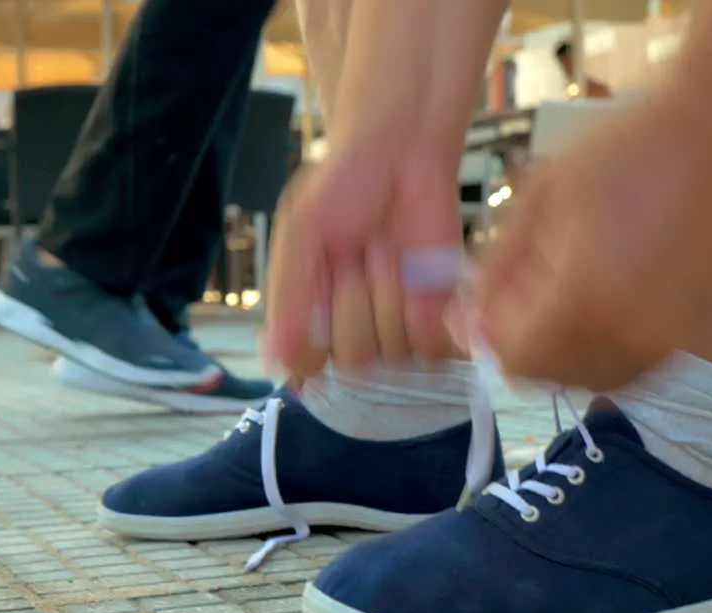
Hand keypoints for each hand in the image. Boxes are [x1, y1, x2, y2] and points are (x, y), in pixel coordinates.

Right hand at [264, 141, 464, 382]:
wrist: (403, 150)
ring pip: (394, 353)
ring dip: (392, 298)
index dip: (318, 335)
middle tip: (357, 256)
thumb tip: (273, 362)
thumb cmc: (343, 183)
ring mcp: (395, 324)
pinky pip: (434, 347)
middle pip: (355, 360)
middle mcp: (350, 326)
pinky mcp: (438, 317)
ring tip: (386, 253)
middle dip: (357, 304)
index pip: (310, 362)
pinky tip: (415, 270)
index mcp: (308, 312)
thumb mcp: (301, 231)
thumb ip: (289, 295)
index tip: (322, 286)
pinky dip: (428, 314)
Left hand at [467, 97, 711, 391]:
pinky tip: (608, 295)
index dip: (490, 337)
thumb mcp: (543, 197)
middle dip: (526, 342)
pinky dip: (606, 346)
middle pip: (551, 377)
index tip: (482, 306)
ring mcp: (669, 342)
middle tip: (526, 289)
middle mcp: (631, 336)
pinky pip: (632, 366)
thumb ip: (500, 266)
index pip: (513, 361)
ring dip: (565, 349)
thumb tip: (470, 317)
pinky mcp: (694, 334)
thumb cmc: (633, 149)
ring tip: (571, 284)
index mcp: (585, 300)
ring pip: (592, 377)